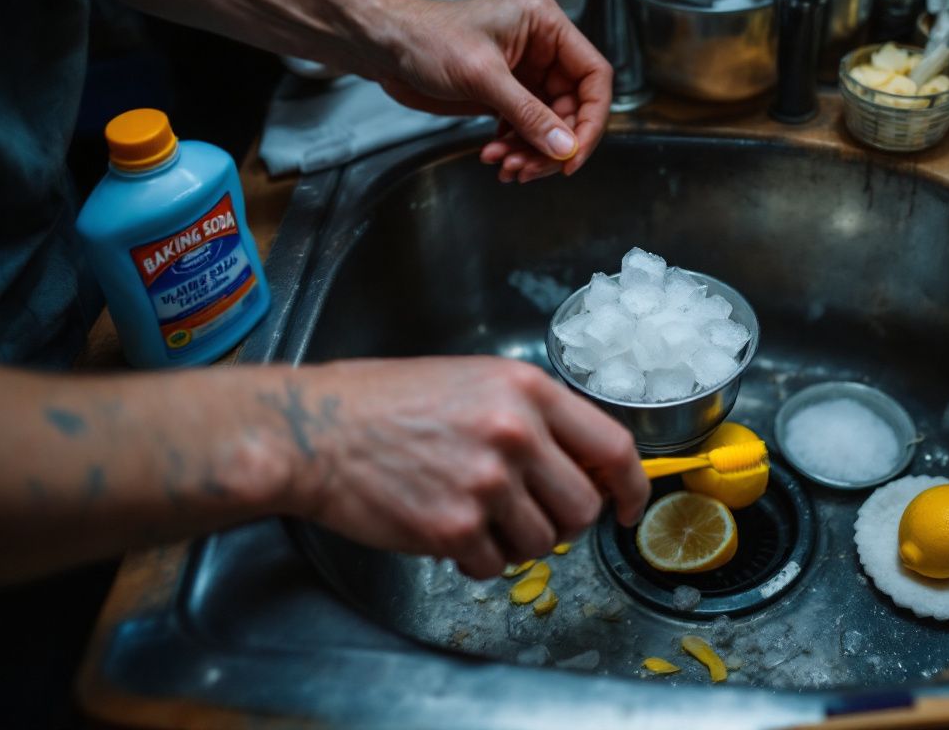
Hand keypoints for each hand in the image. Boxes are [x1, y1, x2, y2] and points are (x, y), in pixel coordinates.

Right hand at [296, 358, 646, 578]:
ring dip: (518, 541)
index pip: (613, 447)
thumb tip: (581, 464)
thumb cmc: (388, 402)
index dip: (632, 486)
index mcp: (527, 391)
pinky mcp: (454, 527)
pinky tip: (449, 532)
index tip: (628, 506)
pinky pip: (496, 565)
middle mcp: (515, 434)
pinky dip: (478, 559)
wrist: (317, 431)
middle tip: (531, 515)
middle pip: (582, 507)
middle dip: (564, 522)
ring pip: (544, 542)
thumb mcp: (475, 382)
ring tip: (478, 518)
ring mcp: (486, 483)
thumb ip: (533, 417)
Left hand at [378, 0, 612, 183]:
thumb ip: (528, 114)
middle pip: (573, 108)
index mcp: (546, 25)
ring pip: (550, 125)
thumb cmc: (426, 38)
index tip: (574, 156)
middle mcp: (542, 48)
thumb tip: (565, 148)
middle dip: (553, 144)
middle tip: (529, 168)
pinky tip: (494, 157)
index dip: (591, 120)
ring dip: (531, 152)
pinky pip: (526, 129)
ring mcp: (525, 73)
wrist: (384, 46)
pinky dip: (515, 148)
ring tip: (505, 167)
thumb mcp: (483, 77)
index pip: (594, 77)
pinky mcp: (506, 93)